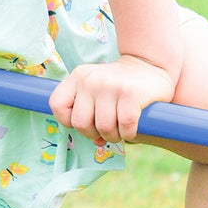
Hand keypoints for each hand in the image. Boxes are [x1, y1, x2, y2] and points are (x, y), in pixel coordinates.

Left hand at [49, 55, 177, 143]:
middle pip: (80, 123)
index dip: (69, 121)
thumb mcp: (94, 89)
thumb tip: (95, 140)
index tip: (86, 121)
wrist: (150, 66)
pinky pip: (125, 125)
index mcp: (78, 76)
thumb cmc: (118, 87)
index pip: (57, 105)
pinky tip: (132, 128)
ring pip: (103, 127)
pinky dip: (129, 133)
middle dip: (94, 134)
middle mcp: (91, 79)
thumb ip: (86, 110)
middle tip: (106, 129)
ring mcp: (110, 85)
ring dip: (113, 136)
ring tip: (120, 129)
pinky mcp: (130, 93)